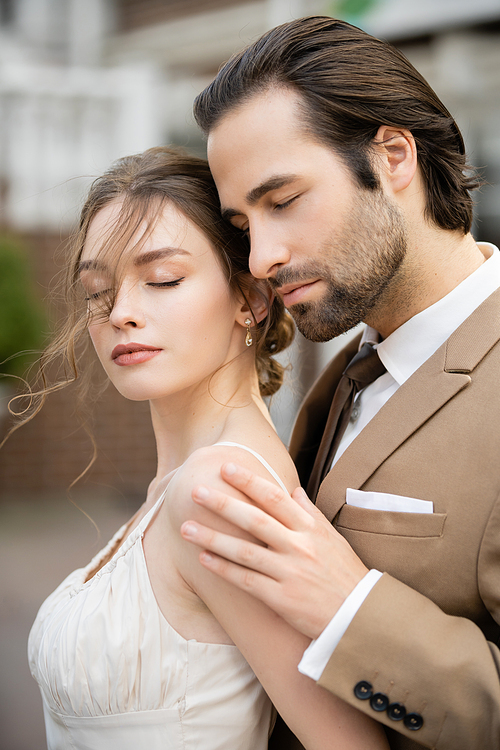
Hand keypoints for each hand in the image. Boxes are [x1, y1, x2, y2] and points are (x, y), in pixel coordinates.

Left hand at [181, 462, 367, 638]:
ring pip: (244, 551)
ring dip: (212, 538)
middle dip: (223, 504)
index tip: (227, 468)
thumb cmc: (344, 574)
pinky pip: (246, 580)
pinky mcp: (281, 598)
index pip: (275, 498)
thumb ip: (310, 513)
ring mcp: (289, 572)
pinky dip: (224, 569)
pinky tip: (203, 559)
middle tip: (196, 491)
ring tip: (186, 527)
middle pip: (254, 520)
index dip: (249, 482)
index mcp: (311, 528)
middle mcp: (299, 547)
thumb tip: (293, 490)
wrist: (359, 615)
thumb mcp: (332, 537)